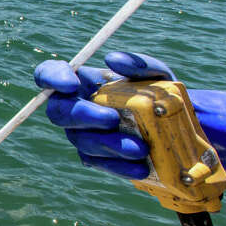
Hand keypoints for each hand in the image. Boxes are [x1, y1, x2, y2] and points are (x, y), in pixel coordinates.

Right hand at [35, 52, 225, 190]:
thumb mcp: (158, 74)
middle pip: (58, 111)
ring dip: (109, 144)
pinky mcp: (96, 158)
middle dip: (82, 115)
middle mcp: (76, 108)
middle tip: (111, 118)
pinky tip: (141, 166)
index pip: (48, 74)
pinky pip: (98, 163)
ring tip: (140, 148)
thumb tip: (112, 60)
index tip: (72, 84)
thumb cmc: (159, 95)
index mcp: (84, 82)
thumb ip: (139, 63)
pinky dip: (120, 165)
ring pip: (81, 140)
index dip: (51, 77)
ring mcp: (83, 134)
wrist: (177, 129)